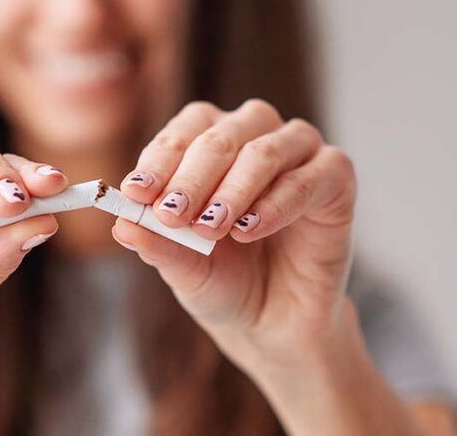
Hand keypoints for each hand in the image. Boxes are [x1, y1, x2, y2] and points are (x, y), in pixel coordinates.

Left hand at [113, 100, 356, 367]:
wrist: (272, 323)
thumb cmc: (223, 281)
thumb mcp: (182, 268)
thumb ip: (156, 244)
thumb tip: (120, 226)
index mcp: (211, 142)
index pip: (184, 132)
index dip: (158, 160)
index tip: (135, 193)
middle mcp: (256, 136)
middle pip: (221, 136)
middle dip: (191, 177)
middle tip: (170, 214)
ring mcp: (299, 154)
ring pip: (265, 151)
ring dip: (233, 189)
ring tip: (210, 228)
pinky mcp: (336, 180)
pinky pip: (310, 178)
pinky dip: (277, 203)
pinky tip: (250, 231)